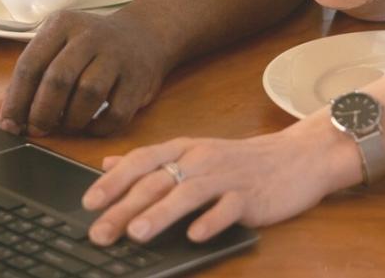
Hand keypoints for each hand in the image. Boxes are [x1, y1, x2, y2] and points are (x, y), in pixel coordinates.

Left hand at [0, 8, 169, 136]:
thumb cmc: (88, 48)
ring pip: (88, 95)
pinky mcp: (139, 79)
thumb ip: (24, 82)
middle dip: (42, 112)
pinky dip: (98, 128)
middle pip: (58, 79)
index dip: (15, 99)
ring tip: (65, 124)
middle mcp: (90, 35)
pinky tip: (90, 125)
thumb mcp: (56, 51)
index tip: (8, 125)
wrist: (145, 34)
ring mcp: (118, 56)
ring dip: (71, 120)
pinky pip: (116, 113)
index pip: (30, 64)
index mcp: (61, 25)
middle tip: (37, 130)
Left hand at [81, 122, 352, 244]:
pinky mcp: (251, 196)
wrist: (296, 158)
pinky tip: (194, 236)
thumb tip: (108, 163)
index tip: (88, 203)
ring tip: (137, 233)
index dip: (113, 181)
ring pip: (188, 192)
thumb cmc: (239, 162)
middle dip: (125, 207)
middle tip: (100, 231)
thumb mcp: (192, 154)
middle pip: (158, 181)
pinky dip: (210, 221)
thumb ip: (151, 160)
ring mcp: (226, 177)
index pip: (141, 161)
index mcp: (184, 149)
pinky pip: (228, 209)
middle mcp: (201, 159)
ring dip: (161, 213)